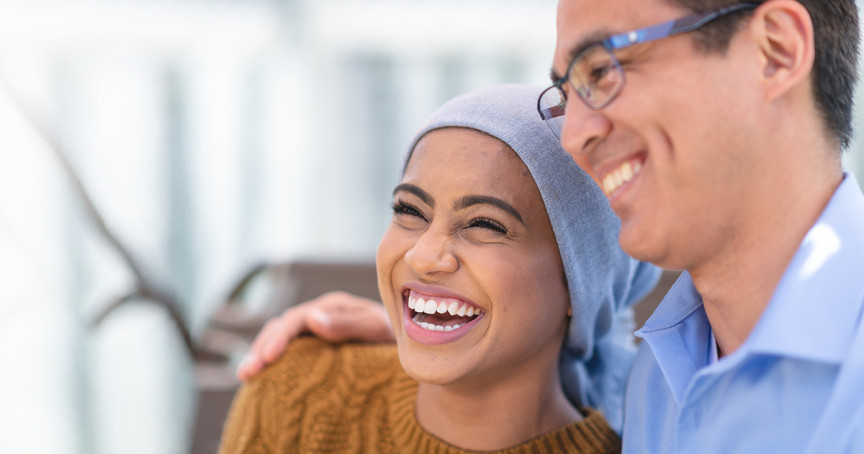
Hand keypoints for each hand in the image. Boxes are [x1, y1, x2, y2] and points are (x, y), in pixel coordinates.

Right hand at [236, 291, 392, 380]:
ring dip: (259, 355)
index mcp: (333, 307)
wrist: (407, 344)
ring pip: (278, 338)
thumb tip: (313, 318)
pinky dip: (270, 362)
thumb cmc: (395, 335)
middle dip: (261, 349)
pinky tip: (259, 378)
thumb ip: (349, 323)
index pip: (297, 319)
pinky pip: (287, 353)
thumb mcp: (378, 328)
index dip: (280, 337)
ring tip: (246, 376)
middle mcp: (319, 315)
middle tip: (247, 372)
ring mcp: (315, 331)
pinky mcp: (314, 348)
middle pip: (281, 328)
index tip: (269, 358)